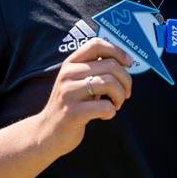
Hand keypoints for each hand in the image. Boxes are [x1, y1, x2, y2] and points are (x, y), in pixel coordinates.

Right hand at [36, 38, 132, 156]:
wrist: (47, 133)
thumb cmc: (72, 105)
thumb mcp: (78, 81)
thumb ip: (95, 69)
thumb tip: (126, 61)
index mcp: (71, 63)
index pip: (96, 44)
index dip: (118, 51)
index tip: (129, 64)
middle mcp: (68, 74)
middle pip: (110, 65)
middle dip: (126, 80)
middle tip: (125, 93)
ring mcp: (69, 93)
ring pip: (109, 83)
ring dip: (120, 96)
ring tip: (116, 104)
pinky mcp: (73, 112)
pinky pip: (105, 107)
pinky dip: (112, 112)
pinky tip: (105, 116)